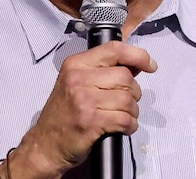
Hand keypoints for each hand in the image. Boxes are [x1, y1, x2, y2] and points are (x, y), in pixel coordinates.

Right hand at [8, 41, 156, 177]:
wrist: (45, 145)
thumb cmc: (63, 115)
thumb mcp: (76, 84)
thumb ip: (103, 71)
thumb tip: (137, 64)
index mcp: (75, 64)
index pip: (114, 50)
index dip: (138, 55)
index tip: (150, 64)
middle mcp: (78, 78)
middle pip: (126, 77)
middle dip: (133, 93)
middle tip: (126, 103)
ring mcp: (84, 100)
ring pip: (128, 100)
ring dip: (132, 112)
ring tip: (123, 117)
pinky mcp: (91, 121)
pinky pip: (125, 119)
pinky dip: (130, 126)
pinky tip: (123, 127)